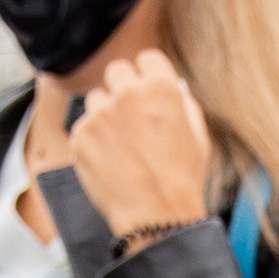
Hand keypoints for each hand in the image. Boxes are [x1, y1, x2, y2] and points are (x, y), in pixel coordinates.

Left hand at [63, 51, 213, 240]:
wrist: (156, 218)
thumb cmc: (182, 181)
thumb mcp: (198, 137)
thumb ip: (184, 106)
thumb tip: (174, 89)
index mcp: (161, 87)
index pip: (146, 59)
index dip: (147, 75)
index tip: (146, 90)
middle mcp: (127, 93)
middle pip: (117, 72)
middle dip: (123, 89)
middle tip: (130, 117)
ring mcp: (100, 114)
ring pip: (96, 99)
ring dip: (105, 115)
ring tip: (120, 147)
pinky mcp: (80, 136)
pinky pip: (83, 128)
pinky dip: (92, 142)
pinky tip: (109, 162)